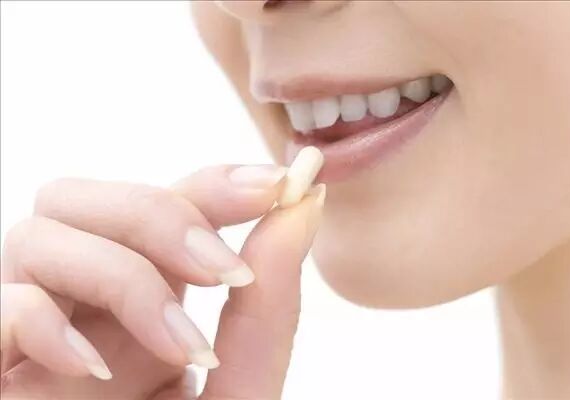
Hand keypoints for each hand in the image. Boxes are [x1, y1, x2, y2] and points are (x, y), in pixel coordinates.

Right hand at [1, 164, 323, 398]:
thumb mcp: (238, 394)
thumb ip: (268, 311)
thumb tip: (306, 207)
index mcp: (140, 302)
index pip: (162, 204)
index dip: (213, 183)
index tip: (277, 185)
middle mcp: (80, 305)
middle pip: (88, 197)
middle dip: (163, 215)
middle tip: (227, 270)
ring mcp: (27, 335)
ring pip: (39, 233)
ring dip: (124, 275)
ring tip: (184, 348)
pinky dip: (43, 320)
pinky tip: (97, 374)